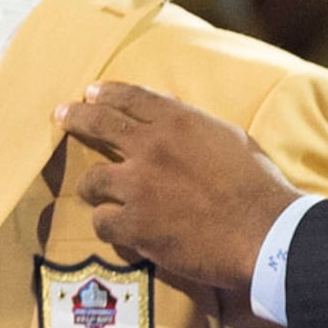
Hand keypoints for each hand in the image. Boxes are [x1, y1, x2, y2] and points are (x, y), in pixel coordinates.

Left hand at [53, 82, 296, 293]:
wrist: (264, 234)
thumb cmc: (258, 187)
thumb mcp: (231, 140)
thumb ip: (195, 126)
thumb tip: (171, 110)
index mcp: (178, 122)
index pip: (131, 97)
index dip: (107, 93)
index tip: (91, 93)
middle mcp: (150, 148)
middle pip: (98, 124)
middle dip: (75, 119)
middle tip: (62, 117)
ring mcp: (137, 187)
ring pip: (91, 181)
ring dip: (93, 188)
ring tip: (96, 194)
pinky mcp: (134, 224)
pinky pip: (102, 222)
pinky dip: (109, 225)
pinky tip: (118, 228)